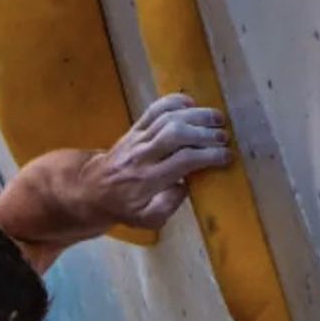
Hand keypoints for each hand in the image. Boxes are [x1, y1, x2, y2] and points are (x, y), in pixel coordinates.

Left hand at [82, 94, 231, 230]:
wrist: (92, 191)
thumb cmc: (125, 207)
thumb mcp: (147, 219)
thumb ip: (169, 205)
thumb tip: (186, 185)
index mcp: (147, 180)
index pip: (183, 161)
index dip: (208, 156)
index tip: (226, 156)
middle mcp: (142, 156)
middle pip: (176, 134)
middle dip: (203, 133)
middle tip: (224, 137)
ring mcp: (137, 139)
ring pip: (168, 118)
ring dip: (196, 115)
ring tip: (217, 119)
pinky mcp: (134, 128)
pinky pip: (154, 109)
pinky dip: (174, 102)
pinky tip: (191, 104)